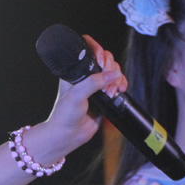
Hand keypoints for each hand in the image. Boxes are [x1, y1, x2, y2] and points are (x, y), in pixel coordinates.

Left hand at [32, 36, 127, 163]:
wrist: (67, 135)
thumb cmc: (64, 116)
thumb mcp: (76, 96)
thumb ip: (93, 83)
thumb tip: (112, 74)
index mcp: (74, 71)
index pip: (87, 49)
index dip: (97, 50)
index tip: (100, 61)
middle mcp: (85, 76)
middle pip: (105, 59)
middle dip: (110, 68)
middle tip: (106, 81)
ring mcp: (96, 85)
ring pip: (113, 71)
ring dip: (117, 78)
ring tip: (110, 92)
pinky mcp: (105, 95)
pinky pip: (118, 82)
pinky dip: (121, 84)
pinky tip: (119, 91)